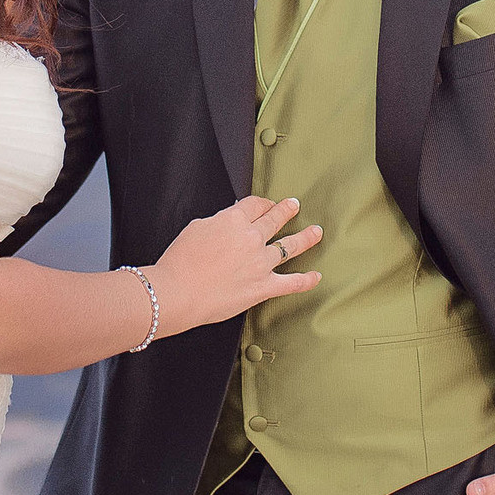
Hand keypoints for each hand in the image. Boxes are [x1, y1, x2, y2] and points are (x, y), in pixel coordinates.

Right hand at [150, 195, 322, 334]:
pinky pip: (291, 283)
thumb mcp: (196, 228)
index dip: (262, 203)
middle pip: (275, 219)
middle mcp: (251, 238)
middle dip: (286, 211)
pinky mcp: (263, 287)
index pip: (255, 205)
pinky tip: (316, 276)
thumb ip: (218, 222)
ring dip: (306, 238)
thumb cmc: (180, 262)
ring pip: (290, 246)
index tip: (266, 204)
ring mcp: (260, 263)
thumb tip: (227, 221)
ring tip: (316, 232)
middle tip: (294, 205)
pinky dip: (306, 281)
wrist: (177, 292)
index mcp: (233, 220)